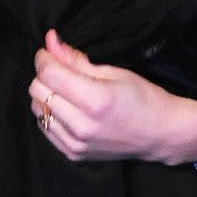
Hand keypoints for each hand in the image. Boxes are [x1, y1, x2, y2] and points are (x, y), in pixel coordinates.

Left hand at [29, 31, 189, 163]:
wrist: (159, 133)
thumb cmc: (142, 97)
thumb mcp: (113, 71)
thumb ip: (76, 59)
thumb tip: (51, 41)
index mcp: (95, 100)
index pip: (49, 74)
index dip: (45, 57)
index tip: (50, 50)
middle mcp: (81, 125)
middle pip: (38, 91)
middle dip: (45, 74)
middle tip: (61, 69)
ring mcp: (76, 144)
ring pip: (37, 110)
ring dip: (46, 94)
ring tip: (67, 89)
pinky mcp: (73, 154)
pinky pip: (44, 127)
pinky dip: (50, 113)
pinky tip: (69, 107)